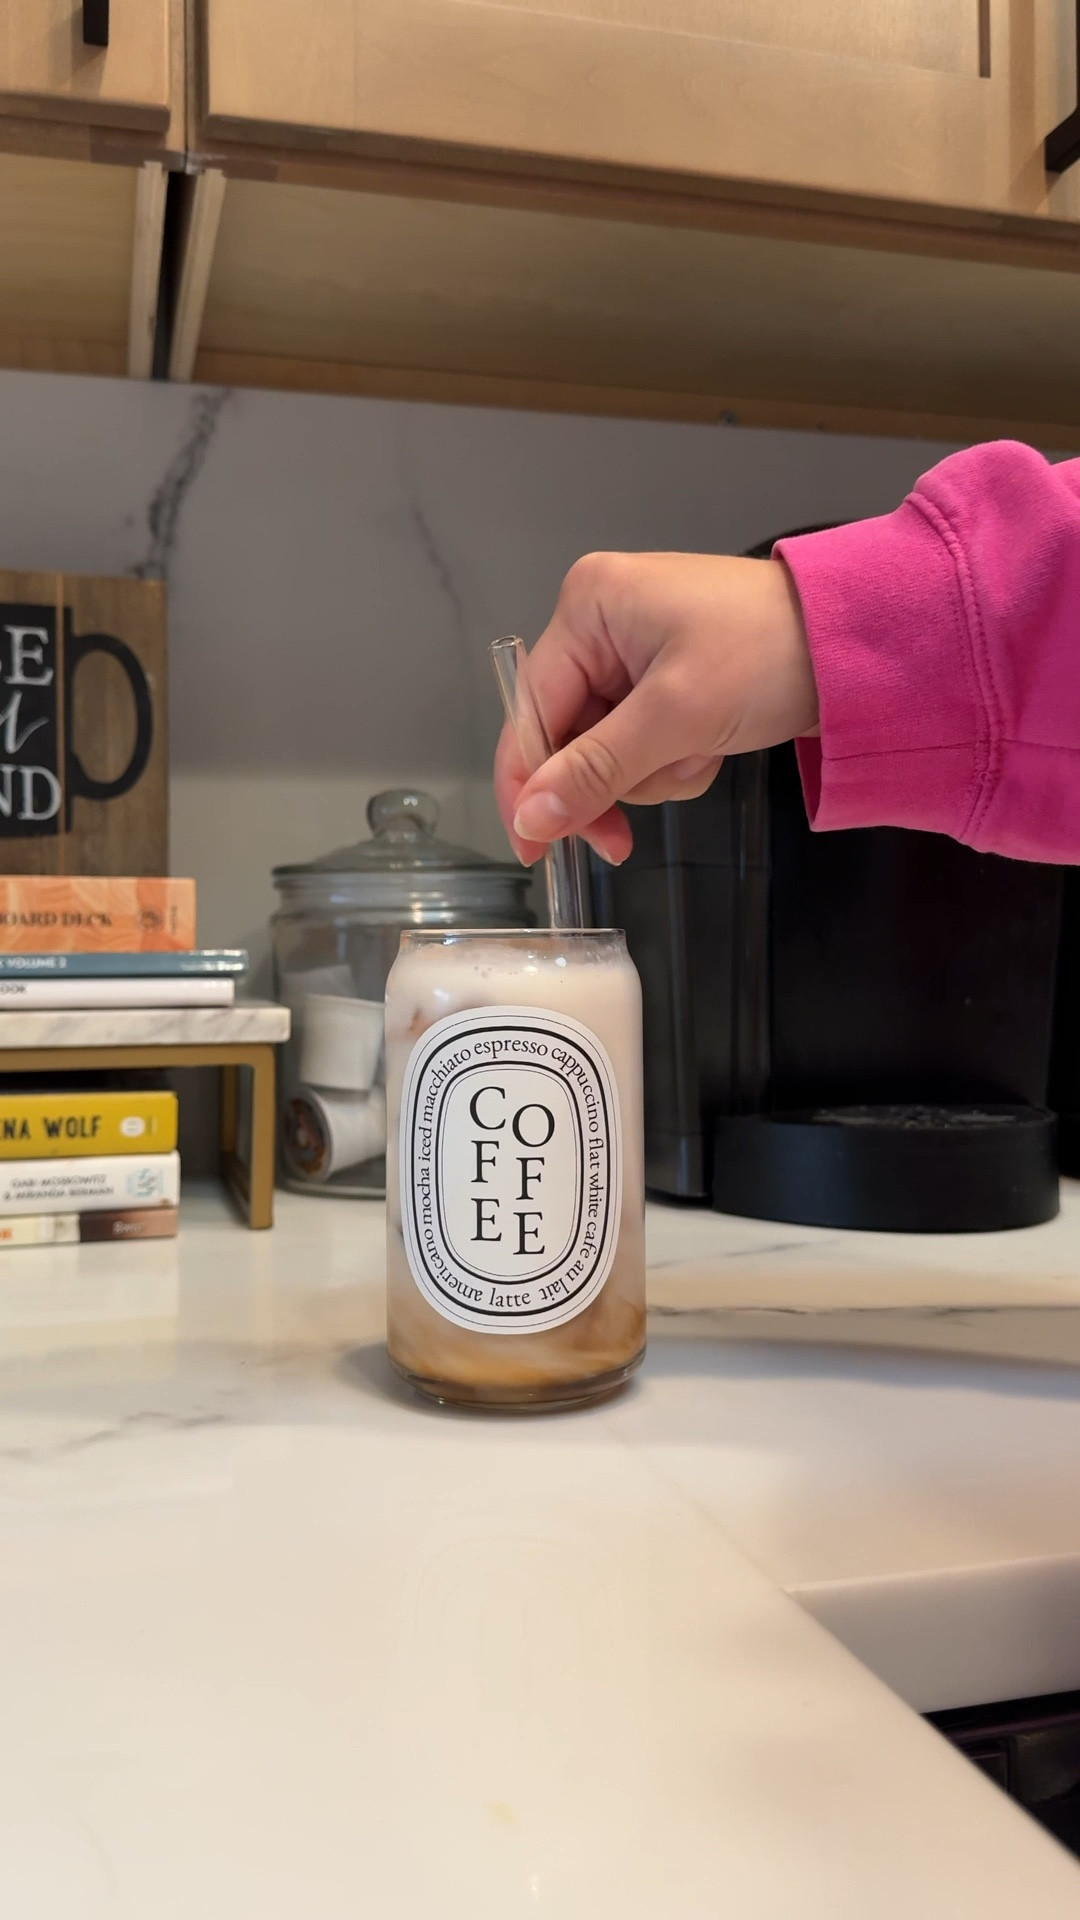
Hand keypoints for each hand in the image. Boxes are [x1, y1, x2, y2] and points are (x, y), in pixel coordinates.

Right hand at [494, 551, 817, 864]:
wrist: (857, 644)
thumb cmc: (767, 655)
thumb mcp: (674, 717)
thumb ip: (595, 771)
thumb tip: (531, 819)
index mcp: (588, 607)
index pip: (531, 711)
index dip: (527, 785)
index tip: (533, 851)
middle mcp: (602, 623)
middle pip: (568, 736)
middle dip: (612, 780)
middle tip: (625, 838)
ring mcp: (636, 652)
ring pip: (607, 750)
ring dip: (652, 772)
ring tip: (700, 753)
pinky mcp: (669, 679)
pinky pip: (644, 743)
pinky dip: (674, 761)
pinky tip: (711, 748)